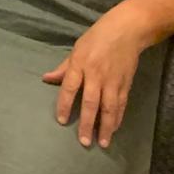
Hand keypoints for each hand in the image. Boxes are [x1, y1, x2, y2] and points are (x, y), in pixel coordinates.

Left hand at [42, 11, 148, 148]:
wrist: (126, 31)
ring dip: (105, 127)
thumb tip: (46, 79)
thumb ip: (64, 68)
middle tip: (84, 141)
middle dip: (87, 123)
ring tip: (102, 142)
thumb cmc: (96, 38)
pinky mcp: (126, 84)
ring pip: (109, 108)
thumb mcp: (76, 49)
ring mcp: (113, 81)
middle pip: (91, 102)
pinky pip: (121, 105)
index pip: (70, 88)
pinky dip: (117, 118)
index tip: (61, 120)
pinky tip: (113, 129)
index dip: (65, 104)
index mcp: (80, 64)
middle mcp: (96, 75)